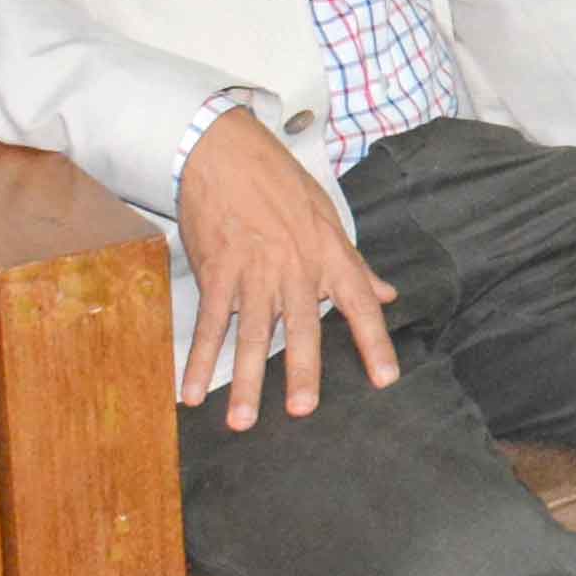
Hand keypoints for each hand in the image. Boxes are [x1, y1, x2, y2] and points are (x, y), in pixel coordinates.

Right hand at [174, 105, 398, 431]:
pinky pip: (208, 324)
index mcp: (330, 256)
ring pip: (251, 335)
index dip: (375, 343)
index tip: (386, 379)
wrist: (226, 155)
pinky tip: (189, 391)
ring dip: (245, 380)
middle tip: (302, 410)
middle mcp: (295, 269)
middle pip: (301, 329)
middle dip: (302, 371)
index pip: (360, 305)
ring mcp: (253, 273)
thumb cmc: (281, 185)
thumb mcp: (329, 218)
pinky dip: (197, 359)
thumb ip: (355, 265)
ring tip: (241, 420)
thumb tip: (387, 294)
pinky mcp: (216, 273)